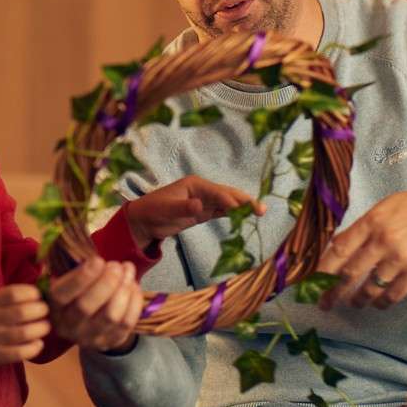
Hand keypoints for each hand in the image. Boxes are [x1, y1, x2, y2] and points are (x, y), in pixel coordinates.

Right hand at [0, 284, 50, 375]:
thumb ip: (7, 299)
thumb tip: (39, 293)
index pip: (13, 293)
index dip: (30, 293)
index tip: (37, 296)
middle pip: (22, 312)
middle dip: (40, 310)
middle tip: (44, 312)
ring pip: (24, 332)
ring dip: (41, 328)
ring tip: (44, 327)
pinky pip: (20, 352)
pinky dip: (34, 347)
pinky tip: (37, 344)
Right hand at [47, 256, 143, 351]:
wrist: (91, 323)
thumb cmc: (81, 293)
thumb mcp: (72, 281)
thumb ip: (80, 271)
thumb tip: (98, 261)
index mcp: (55, 307)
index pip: (62, 295)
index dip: (82, 277)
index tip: (98, 261)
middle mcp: (70, 325)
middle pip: (86, 306)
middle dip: (106, 282)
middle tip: (116, 266)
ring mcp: (91, 337)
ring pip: (111, 315)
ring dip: (123, 289)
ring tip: (127, 271)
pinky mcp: (111, 341)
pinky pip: (127, 322)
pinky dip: (134, 301)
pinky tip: (132, 285)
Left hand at [126, 175, 264, 249]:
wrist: (143, 221)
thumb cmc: (152, 211)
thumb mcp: (166, 210)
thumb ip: (183, 208)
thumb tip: (198, 206)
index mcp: (195, 185)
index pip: (218, 192)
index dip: (231, 201)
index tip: (243, 211)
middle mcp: (202, 190)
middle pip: (228, 194)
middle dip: (245, 201)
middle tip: (262, 209)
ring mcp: (204, 201)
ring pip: (228, 203)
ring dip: (243, 208)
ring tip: (261, 212)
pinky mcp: (203, 212)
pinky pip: (222, 211)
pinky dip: (234, 214)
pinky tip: (245, 218)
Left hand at [316, 187, 406, 309]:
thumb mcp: (388, 207)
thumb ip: (364, 225)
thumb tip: (338, 245)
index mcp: (372, 221)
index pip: (339, 248)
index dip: (322, 268)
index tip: (312, 280)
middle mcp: (384, 240)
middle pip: (349, 273)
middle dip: (332, 292)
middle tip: (323, 303)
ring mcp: (401, 258)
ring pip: (369, 288)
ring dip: (357, 300)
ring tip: (352, 303)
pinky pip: (392, 295)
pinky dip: (381, 303)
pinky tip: (376, 304)